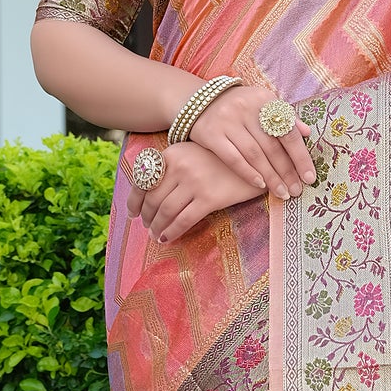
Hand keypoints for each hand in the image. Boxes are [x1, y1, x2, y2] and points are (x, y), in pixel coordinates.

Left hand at [125, 140, 264, 243]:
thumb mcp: (194, 154)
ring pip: (165, 211)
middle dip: (147, 217)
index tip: (133, 213)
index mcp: (173, 153)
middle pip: (153, 198)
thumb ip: (174, 167)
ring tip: (156, 234)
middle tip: (147, 227)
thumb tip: (150, 195)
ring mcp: (195, 182)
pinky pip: (184, 220)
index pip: (144, 180)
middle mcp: (181, 166)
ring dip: (157, 227)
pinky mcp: (209, 198)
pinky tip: (168, 238)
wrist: (257, 160)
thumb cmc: (224, 160)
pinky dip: (172, 232)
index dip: (134, 200)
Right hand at [186, 83, 316, 199]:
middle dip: (287, 172)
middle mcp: (246, 108)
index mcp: (264, 99)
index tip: (310, 177)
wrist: (198, 100)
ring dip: (270, 177)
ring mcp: (227, 121)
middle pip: (272, 146)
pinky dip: (248, 173)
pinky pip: (233, 158)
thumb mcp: (262, 104)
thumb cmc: (239, 106)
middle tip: (296, 191)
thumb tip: (308, 133)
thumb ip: (284, 116)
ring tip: (282, 193)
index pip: (288, 132)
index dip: (300, 157)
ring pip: (254, 155)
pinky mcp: (211, 134)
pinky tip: (259, 185)